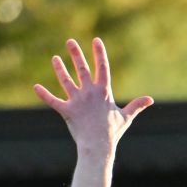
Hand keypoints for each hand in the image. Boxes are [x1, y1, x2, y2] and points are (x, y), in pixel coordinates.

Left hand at [33, 38, 152, 150]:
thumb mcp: (126, 117)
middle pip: (82, 69)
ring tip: (55, 58)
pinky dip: (44, 94)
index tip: (95, 40)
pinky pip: (53, 101)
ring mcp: (77, 101)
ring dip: (59, 68)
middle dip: (76, 53)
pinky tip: (36, 87)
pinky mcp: (67, 111)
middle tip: (70, 41)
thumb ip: (136, 106)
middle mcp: (89, 93)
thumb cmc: (113, 133)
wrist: (99, 147)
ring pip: (66, 81)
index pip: (102, 68)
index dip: (99, 53)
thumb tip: (150, 100)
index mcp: (103, 92)